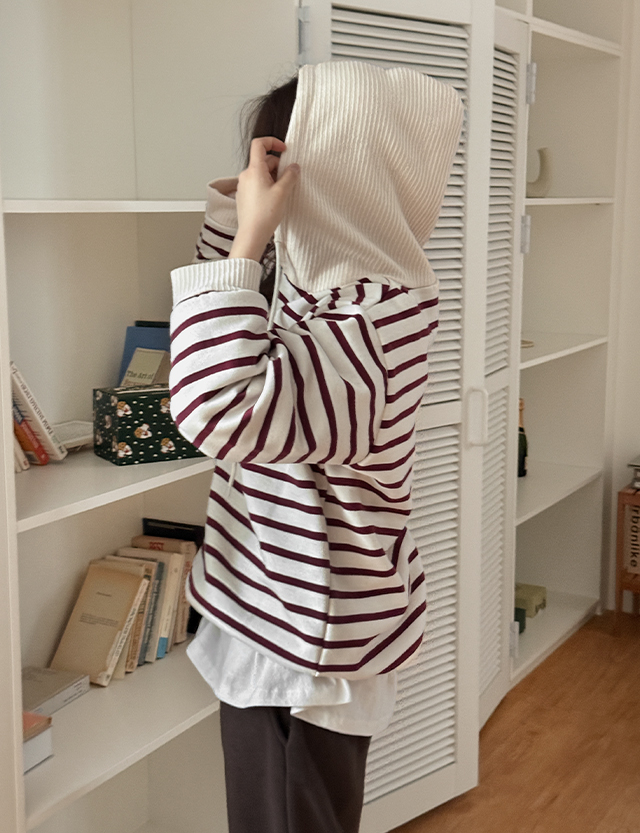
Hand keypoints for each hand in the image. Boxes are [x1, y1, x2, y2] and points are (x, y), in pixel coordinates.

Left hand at [229, 137, 299, 261]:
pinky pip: (257, 184)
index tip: (284, 149)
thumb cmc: (264, 214)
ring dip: (273, 177)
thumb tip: (294, 167)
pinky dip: (267, 186)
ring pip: (261, 173)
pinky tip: (274, 199)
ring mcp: (244, 186)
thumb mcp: (283, 192)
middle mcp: (246, 175)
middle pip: (263, 160)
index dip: (272, 142)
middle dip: (278, 166)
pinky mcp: (244, 196)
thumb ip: (290, 176)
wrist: (252, 234)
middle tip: (289, 178)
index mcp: (254, 170)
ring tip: (282, 192)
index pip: (259, 144)